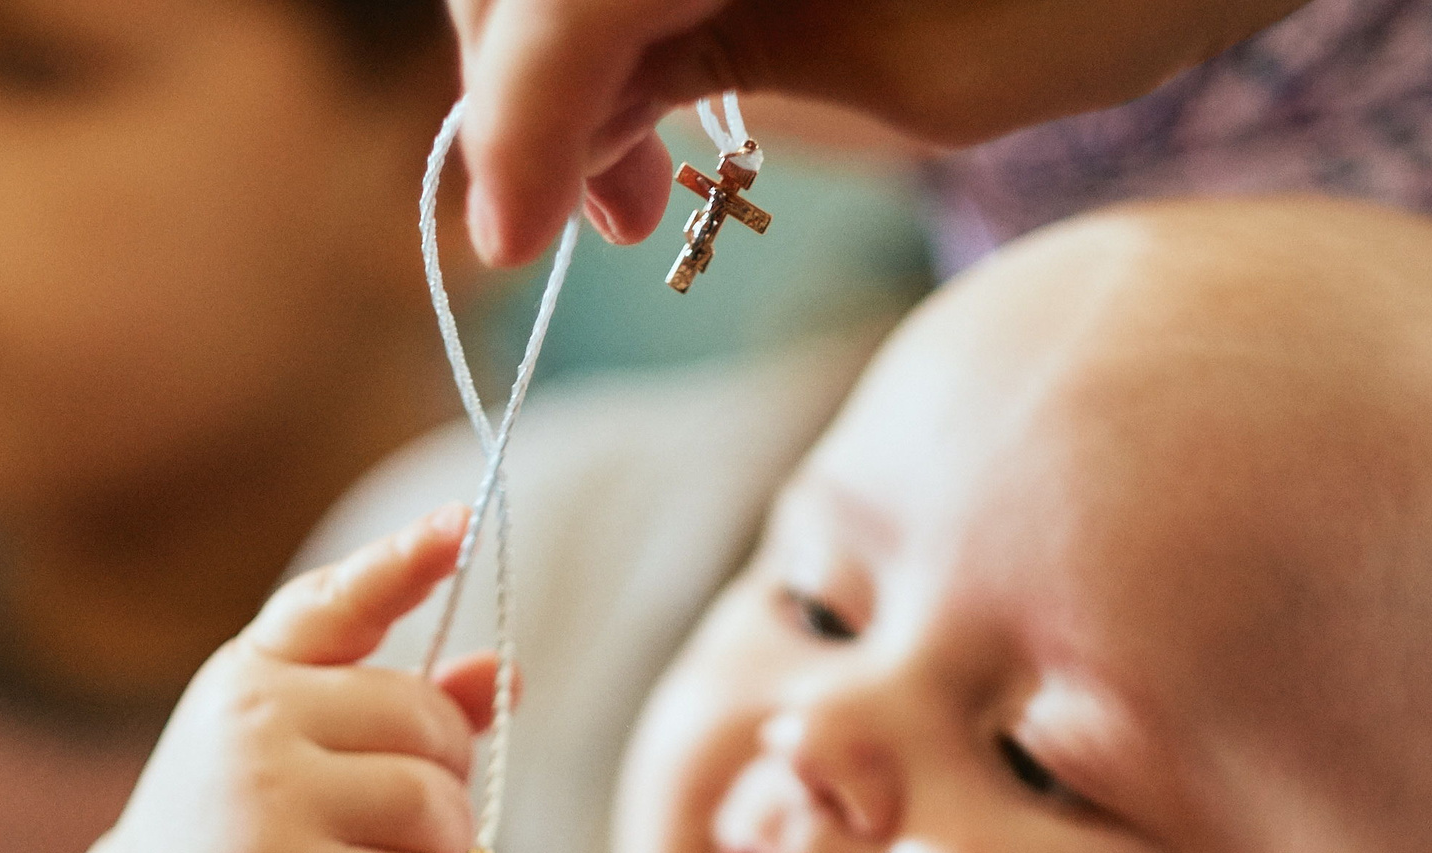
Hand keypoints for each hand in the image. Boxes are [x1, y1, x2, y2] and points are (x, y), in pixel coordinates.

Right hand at [124, 508, 499, 852]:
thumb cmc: (263, 815)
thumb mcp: (312, 742)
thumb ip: (406, 700)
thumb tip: (504, 673)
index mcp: (259, 672)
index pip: (336, 605)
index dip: (403, 563)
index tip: (457, 526)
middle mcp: (257, 730)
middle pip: (429, 727)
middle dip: (450, 774)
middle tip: (415, 815)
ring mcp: (271, 813)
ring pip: (434, 809)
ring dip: (449, 849)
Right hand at [449, 0, 1309, 265]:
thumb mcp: (918, 74)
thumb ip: (720, 76)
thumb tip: (577, 127)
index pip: (552, 9)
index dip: (514, 134)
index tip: (513, 249)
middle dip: (528, 86)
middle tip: (600, 221)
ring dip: (564, 39)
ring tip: (640, 162)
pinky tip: (673, 71)